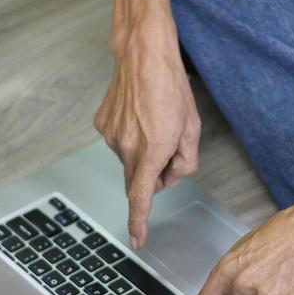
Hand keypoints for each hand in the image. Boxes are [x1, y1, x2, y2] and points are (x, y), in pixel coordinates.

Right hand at [94, 15, 200, 247]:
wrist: (142, 54)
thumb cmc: (170, 87)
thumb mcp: (192, 129)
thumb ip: (184, 163)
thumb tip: (168, 178)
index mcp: (151, 151)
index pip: (141, 198)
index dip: (139, 223)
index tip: (137, 240)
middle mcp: (126, 147)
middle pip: (139, 178)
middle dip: (154, 173)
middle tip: (169, 145)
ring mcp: (110, 136)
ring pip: (130, 160)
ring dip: (143, 151)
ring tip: (154, 120)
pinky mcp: (101, 124)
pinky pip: (120, 142)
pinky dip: (131, 137)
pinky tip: (139, 114)